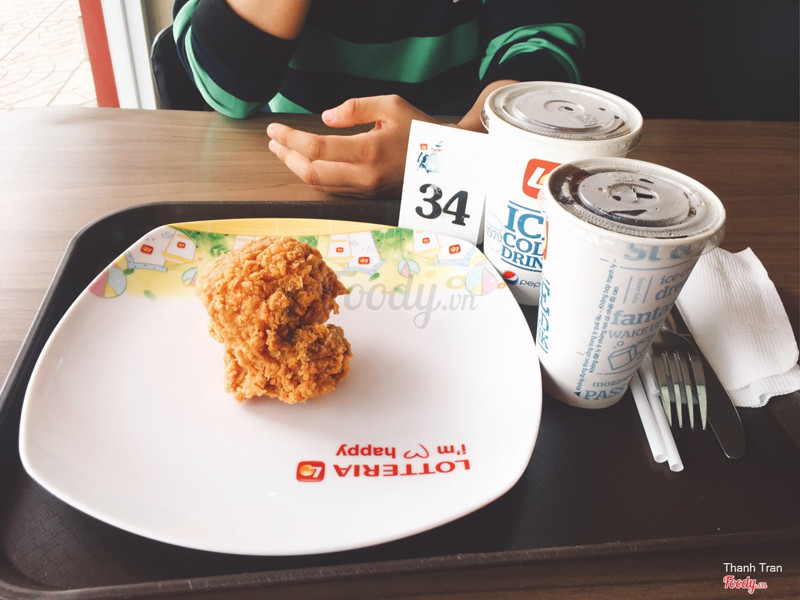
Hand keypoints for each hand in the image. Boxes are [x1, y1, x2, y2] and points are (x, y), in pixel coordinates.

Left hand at [267, 95, 437, 197]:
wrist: (446, 161)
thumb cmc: (419, 129)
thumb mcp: (390, 105)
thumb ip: (354, 108)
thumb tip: (325, 119)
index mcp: (369, 151)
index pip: (317, 148)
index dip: (290, 139)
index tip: (274, 129)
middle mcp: (365, 176)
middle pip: (313, 173)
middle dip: (287, 157)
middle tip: (272, 141)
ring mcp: (367, 190)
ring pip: (321, 185)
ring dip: (297, 168)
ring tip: (283, 151)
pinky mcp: (368, 196)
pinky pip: (333, 189)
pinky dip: (314, 175)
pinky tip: (305, 163)